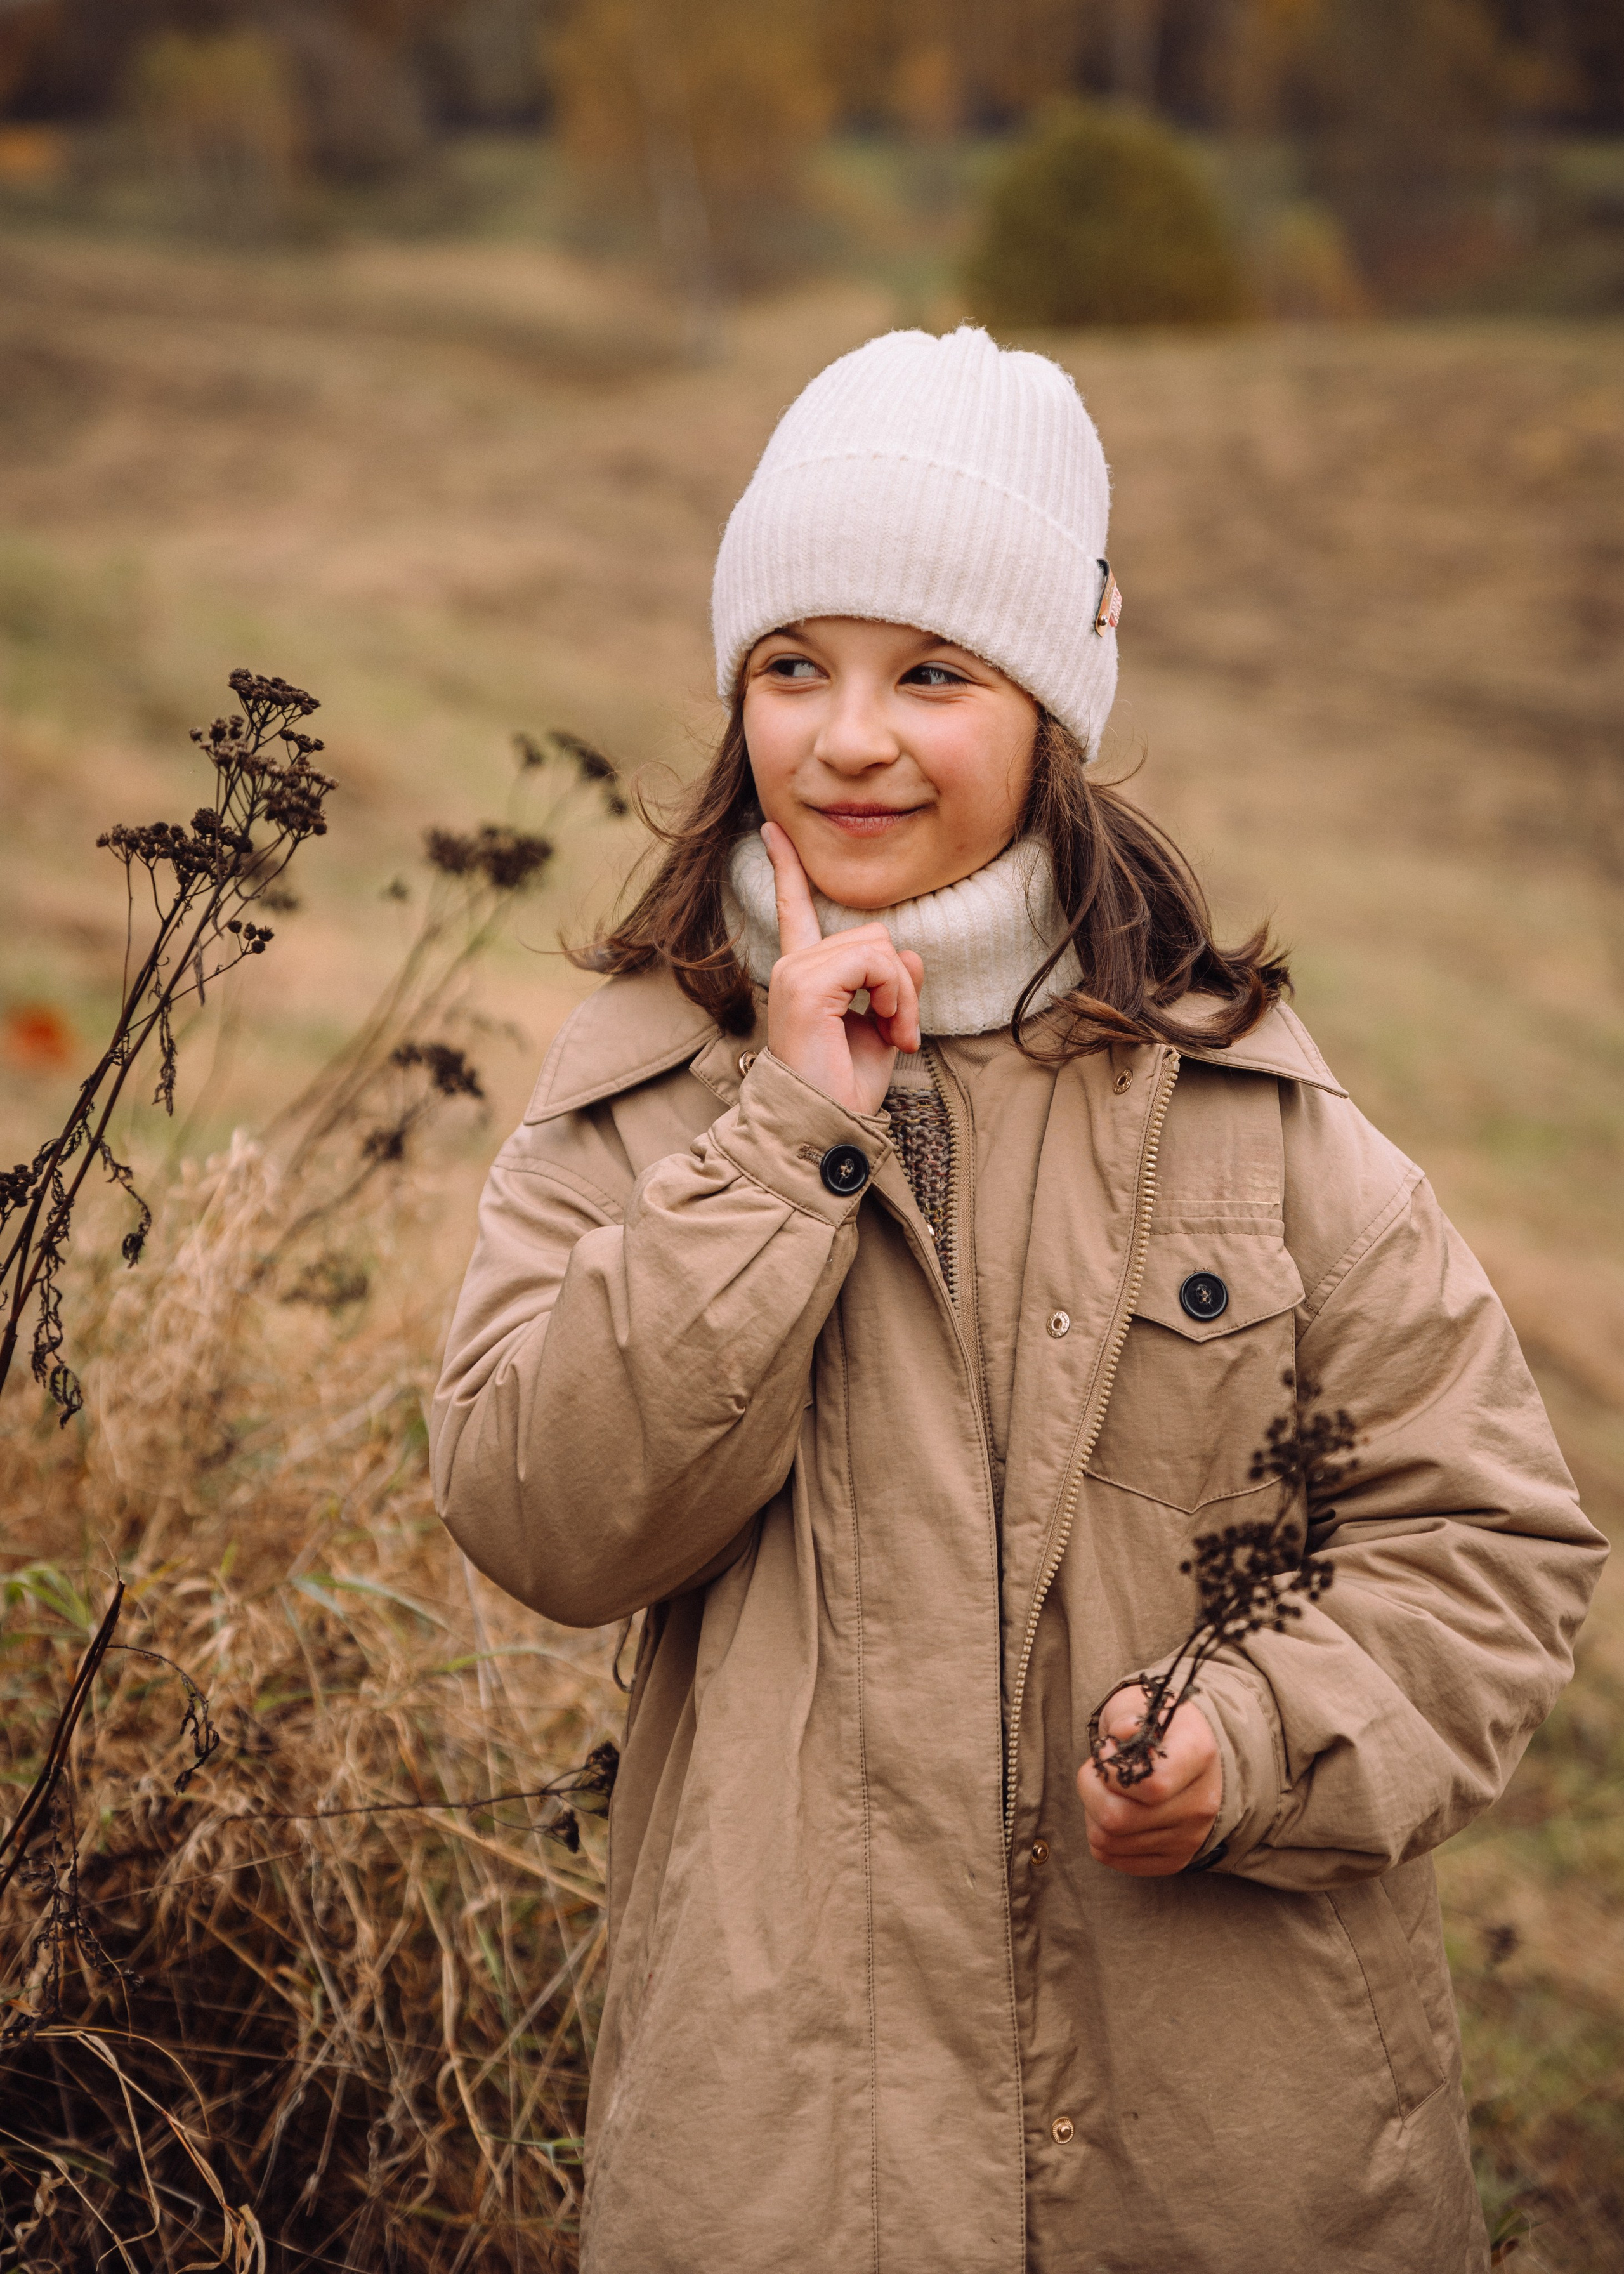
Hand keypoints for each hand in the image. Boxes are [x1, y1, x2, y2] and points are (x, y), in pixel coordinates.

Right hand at [760, 822, 923, 1116]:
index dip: (787, 869)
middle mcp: (794, 965)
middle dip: (901, 982)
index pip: (795, 909)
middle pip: (873, 934)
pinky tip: (888, 1028)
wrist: (823, 1125)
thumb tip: (909, 955)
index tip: (772, 831)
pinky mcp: (807, 984)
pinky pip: (875, 962)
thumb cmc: (846, 1087)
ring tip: (896, 1035)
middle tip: (901, 1030)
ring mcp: (796, 972)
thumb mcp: (881, 1027)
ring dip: (901, 993)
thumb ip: (893, 985)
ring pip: (880, 947)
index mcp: (804, 973)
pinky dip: (894, 995)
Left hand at [1077, 1688, 1222, 1876]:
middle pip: (1119, 1819)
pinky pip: (1114, 1858)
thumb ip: (1127, 1717)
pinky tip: (1113, 1810)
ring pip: (1109, 1841)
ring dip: (1092, 1813)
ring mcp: (1190, 1837)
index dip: (1112, 1772)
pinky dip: (1100, 1836)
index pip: (1152, 1786)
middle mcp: (1201, 1803)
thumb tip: (1122, 1735)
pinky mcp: (1174, 1860)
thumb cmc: (1155, 1725)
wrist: (1186, 1751)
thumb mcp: (1140, 1704)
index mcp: (1199, 1755)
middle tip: (1097, 1770)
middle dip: (1090, 1790)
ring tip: (1106, 1789)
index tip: (1105, 1750)